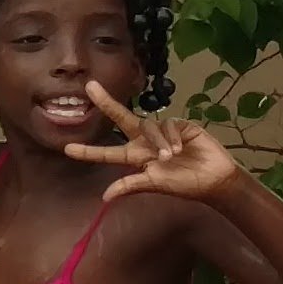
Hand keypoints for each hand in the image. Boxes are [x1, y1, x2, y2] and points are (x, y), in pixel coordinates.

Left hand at [72, 80, 244, 204]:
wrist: (214, 178)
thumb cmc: (184, 184)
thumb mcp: (155, 184)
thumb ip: (130, 185)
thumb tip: (104, 197)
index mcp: (136, 157)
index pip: (109, 153)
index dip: (89, 151)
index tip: (67, 149)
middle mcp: (145, 141)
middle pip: (122, 119)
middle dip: (106, 103)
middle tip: (89, 87)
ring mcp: (162, 131)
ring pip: (150, 127)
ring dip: (159, 141)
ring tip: (170, 156)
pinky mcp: (180, 124)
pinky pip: (169, 125)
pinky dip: (172, 136)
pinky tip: (182, 148)